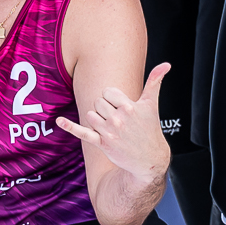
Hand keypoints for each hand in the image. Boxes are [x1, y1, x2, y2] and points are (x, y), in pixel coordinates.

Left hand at [55, 63, 172, 183]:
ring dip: (97, 119)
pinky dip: (69, 127)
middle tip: (119, 120)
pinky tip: (59, 121)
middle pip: (98, 102)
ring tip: (111, 127)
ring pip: (90, 114)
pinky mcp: (102, 143)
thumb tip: (166, 64)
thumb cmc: (150, 130)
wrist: (149, 160)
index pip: (108, 91)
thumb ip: (156, 81)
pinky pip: (82, 132)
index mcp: (129, 106)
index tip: (122, 108)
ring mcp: (109, 132)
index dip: (113, 98)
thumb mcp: (153, 104)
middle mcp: (118, 119)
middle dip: (106, 109)